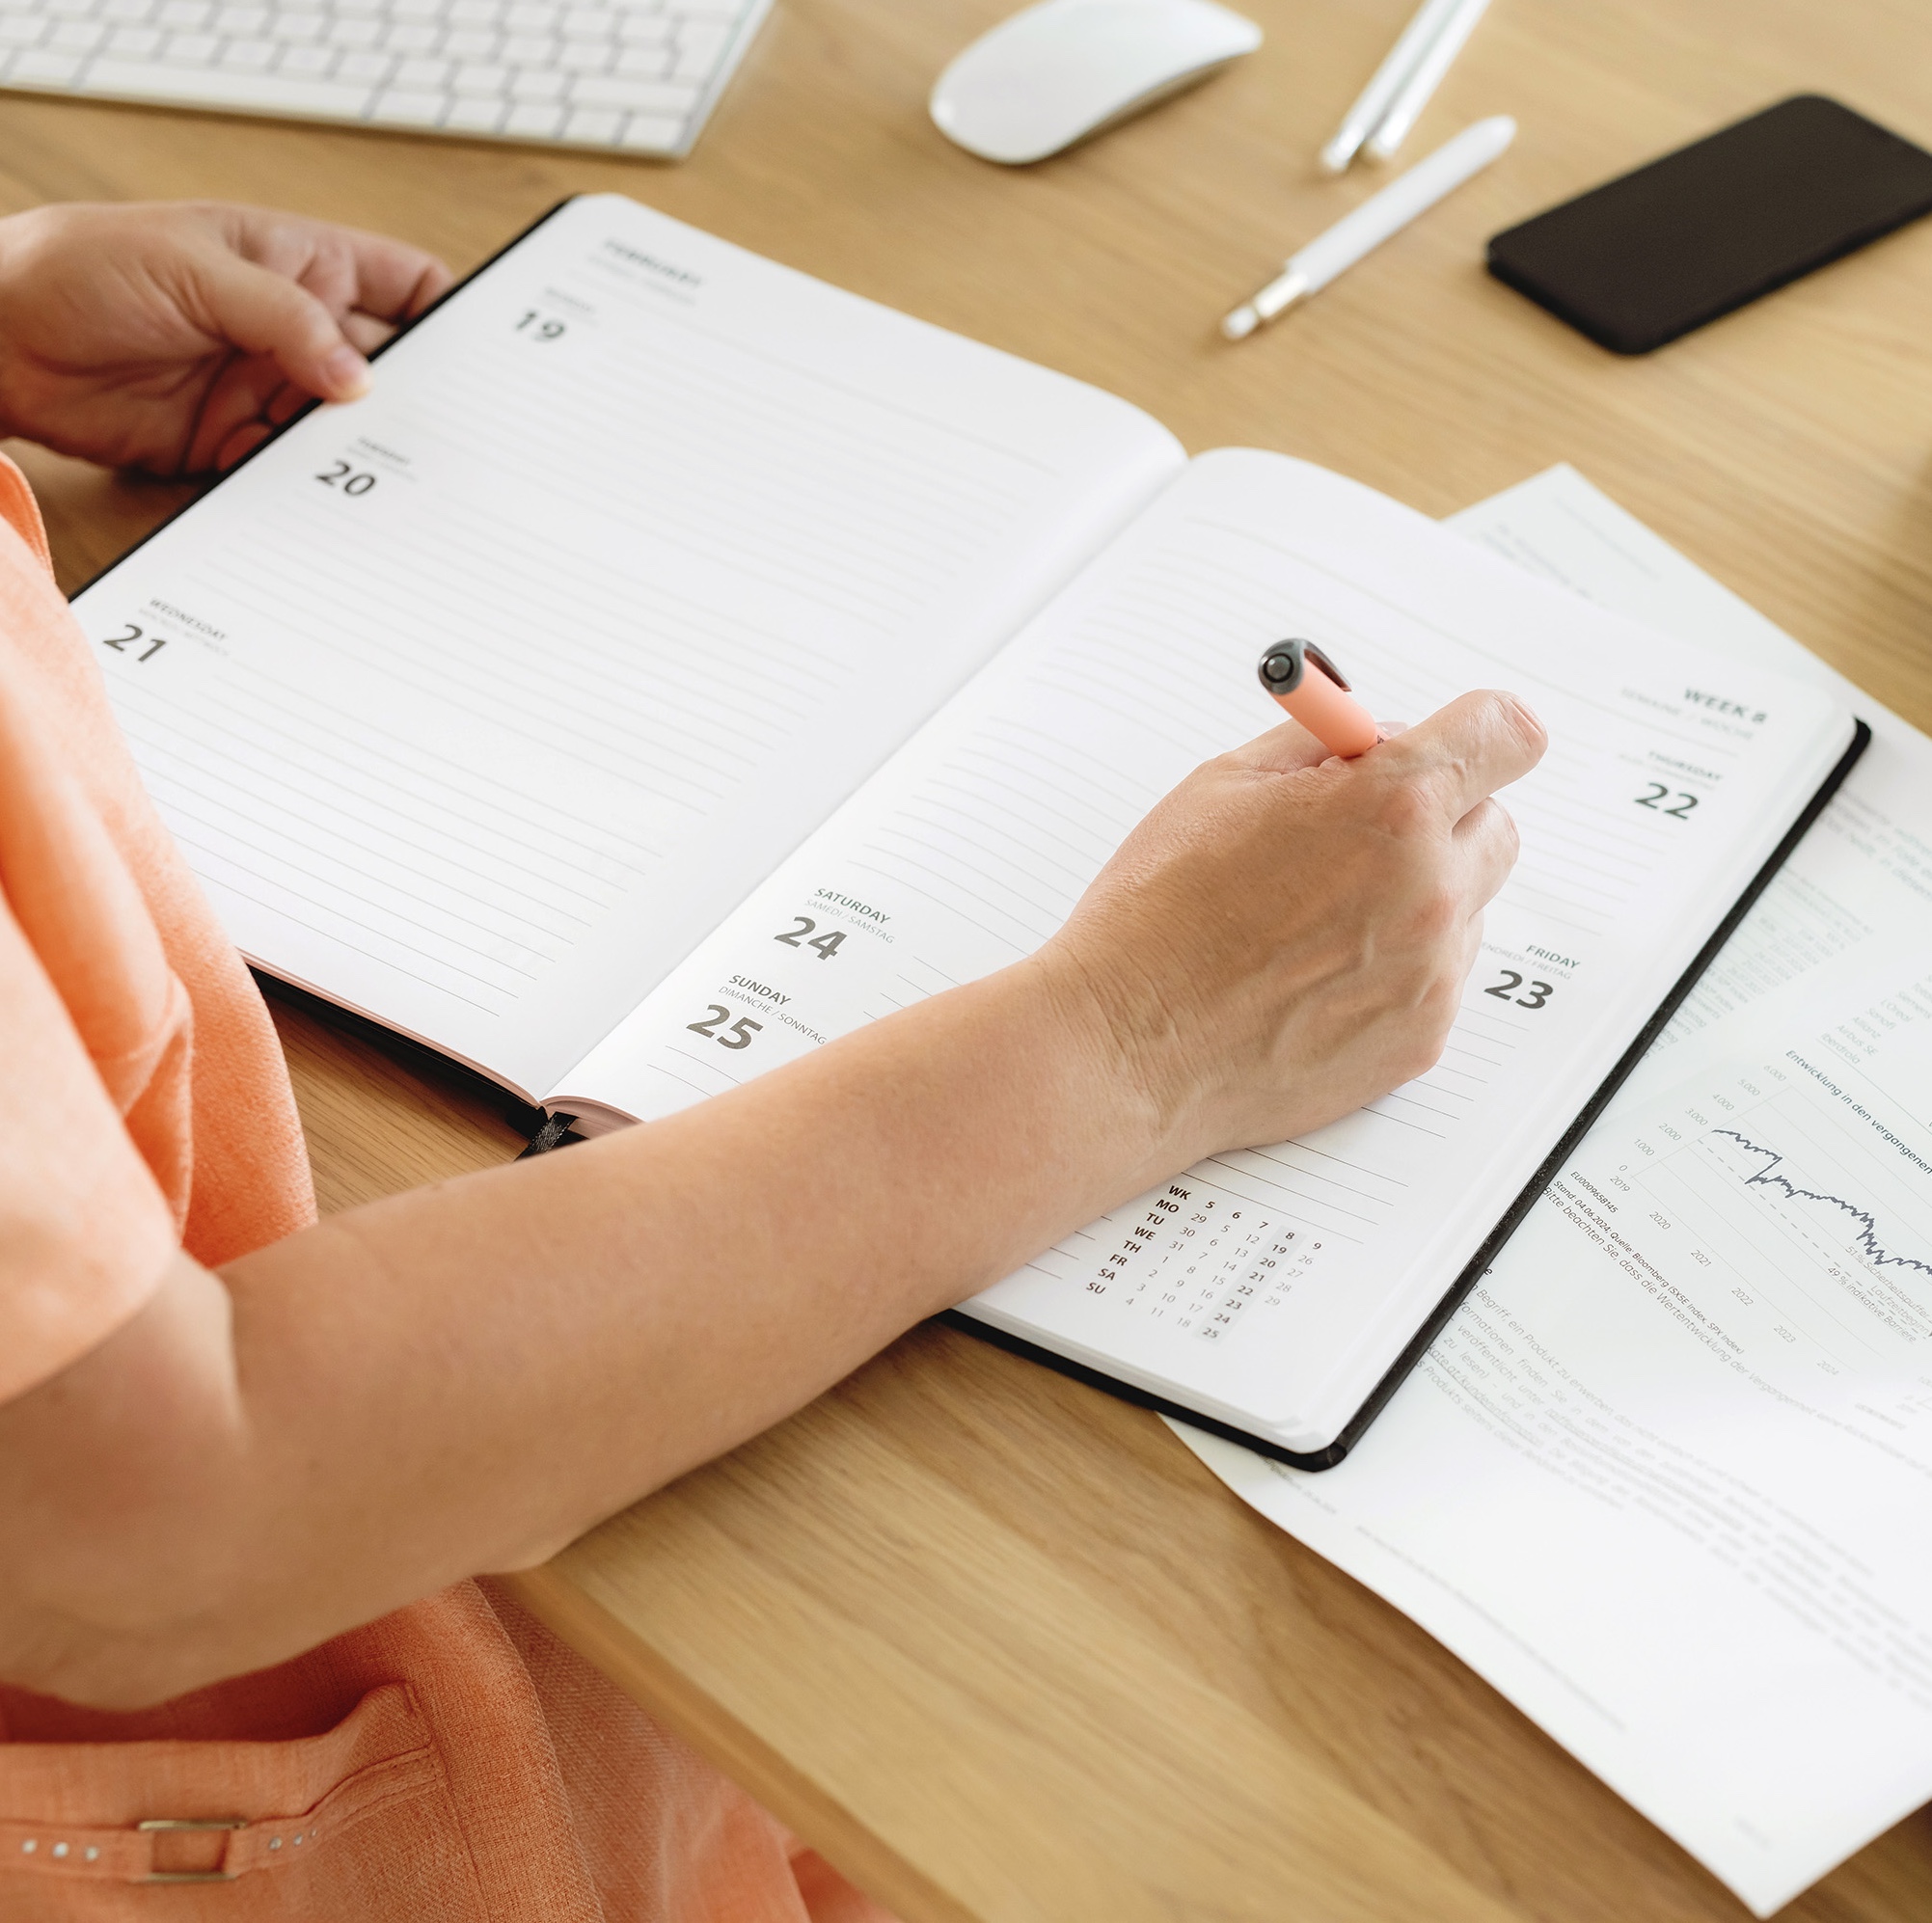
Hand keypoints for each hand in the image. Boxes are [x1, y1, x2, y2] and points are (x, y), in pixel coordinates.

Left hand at [0, 201, 451, 476]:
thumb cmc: (81, 265)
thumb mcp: (196, 268)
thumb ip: (285, 320)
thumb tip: (359, 378)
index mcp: (299, 263)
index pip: (404, 285)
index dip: (451, 318)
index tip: (486, 359)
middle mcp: (293, 332)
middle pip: (385, 373)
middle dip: (417, 404)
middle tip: (450, 440)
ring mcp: (266, 390)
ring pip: (344, 433)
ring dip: (363, 456)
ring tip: (397, 482)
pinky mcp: (232, 445)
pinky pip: (290, 475)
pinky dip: (309, 492)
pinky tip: (328, 503)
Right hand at [1042, 690, 1546, 1166]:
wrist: (1126, 1047)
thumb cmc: (1156, 917)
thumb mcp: (1222, 786)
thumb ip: (1319, 746)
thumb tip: (1375, 740)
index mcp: (1389, 806)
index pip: (1505, 734)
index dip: (1480, 731)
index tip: (1462, 741)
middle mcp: (1429, 887)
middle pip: (1496, 820)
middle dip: (1441, 815)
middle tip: (1361, 835)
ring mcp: (1432, 971)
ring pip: (1468, 904)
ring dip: (1417, 895)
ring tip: (1315, 921)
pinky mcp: (1422, 1038)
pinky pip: (1440, 978)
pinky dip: (1396, 967)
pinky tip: (1314, 976)